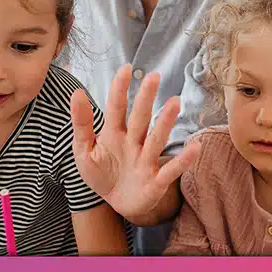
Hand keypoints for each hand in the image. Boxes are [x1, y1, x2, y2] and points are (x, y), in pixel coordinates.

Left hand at [70, 64, 198, 225]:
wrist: (115, 204)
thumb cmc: (101, 173)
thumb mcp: (83, 150)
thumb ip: (81, 123)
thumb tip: (77, 92)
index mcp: (114, 134)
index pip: (116, 108)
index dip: (120, 89)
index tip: (125, 68)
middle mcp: (133, 143)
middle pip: (140, 118)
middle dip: (146, 99)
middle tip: (153, 77)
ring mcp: (146, 161)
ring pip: (155, 139)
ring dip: (164, 122)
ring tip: (174, 103)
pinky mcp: (156, 181)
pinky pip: (170, 170)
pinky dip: (182, 160)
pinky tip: (194, 147)